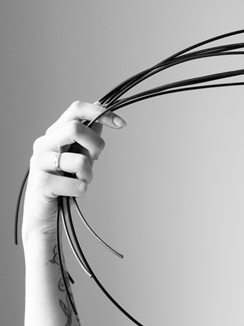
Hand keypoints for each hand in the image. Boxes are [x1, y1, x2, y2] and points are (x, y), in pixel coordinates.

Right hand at [22, 101, 125, 238]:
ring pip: (80, 160)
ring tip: (79, 181)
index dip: (101, 112)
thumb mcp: (79, 156)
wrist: (43, 215)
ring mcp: (40, 163)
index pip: (75, 109)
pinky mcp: (41, 184)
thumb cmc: (63, 184)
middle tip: (95, 159)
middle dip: (96, 145)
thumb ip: (87, 138)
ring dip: (88, 175)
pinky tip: (71, 193)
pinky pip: (77, 184)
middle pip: (76, 128)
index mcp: (53, 134)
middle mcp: (43, 144)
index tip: (122, 124)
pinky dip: (82, 190)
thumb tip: (101, 116)